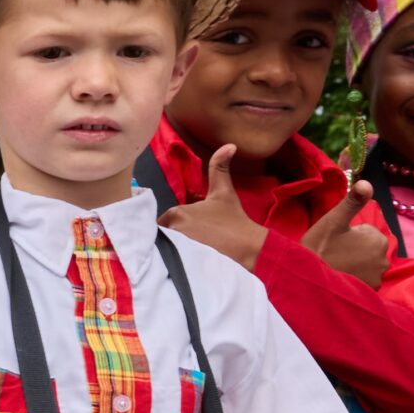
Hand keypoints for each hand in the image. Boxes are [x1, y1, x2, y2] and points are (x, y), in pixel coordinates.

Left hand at [155, 145, 266, 269]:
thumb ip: (220, 168)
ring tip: (194, 256)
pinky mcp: (182, 264)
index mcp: (177, 212)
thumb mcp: (224, 193)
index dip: (178, 229)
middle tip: (194, 245)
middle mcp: (172, 229)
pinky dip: (176, 265)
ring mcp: (176, 248)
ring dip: (175, 253)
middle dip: (175, 240)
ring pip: (166, 250)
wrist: (250, 248)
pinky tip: (190, 266)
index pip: (166, 222)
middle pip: (163, 236)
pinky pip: (170, 264)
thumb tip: (229, 145)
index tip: (192, 234)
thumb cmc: (234, 221)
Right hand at [302, 178, 389, 287]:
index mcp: (378, 240)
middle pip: (368, 248)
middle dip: (355, 248)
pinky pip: (365, 278)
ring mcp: (378, 278)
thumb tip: (366, 182)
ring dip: (355, 263)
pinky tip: (341, 276)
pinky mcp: (370, 291)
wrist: (309, 280)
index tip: (336, 240)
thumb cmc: (320, 247)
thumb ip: (352, 201)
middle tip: (334, 252)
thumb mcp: (334, 220)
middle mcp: (384, 260)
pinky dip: (356, 277)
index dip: (349, 234)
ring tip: (336, 265)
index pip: (366, 232)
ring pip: (367, 263)